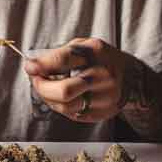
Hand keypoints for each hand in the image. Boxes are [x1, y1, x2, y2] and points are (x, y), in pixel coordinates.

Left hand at [23, 37, 142, 122]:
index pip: (63, 60)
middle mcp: (102, 75)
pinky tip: (59, 97)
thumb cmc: (101, 58)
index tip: (29, 67)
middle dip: (42, 87)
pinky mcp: (102, 113)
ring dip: (48, 98)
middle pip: (64, 90)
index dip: (42, 65)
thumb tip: (31, 66)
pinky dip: (59, 106)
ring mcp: (104, 97)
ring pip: (66, 106)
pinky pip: (72, 114)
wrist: (132, 77)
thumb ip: (58, 54)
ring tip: (45, 88)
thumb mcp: (83, 46)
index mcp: (96, 52)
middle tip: (35, 80)